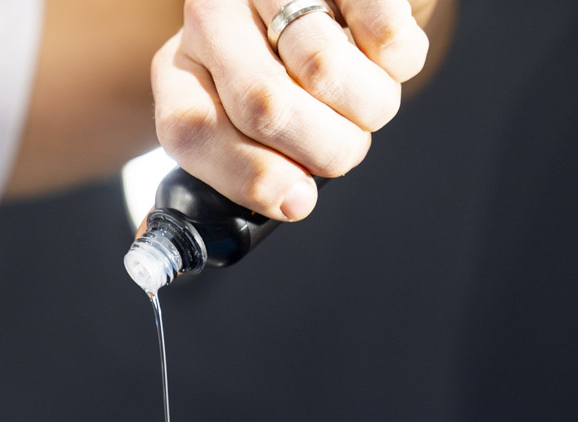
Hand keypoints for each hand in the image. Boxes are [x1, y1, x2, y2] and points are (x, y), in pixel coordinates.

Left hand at [153, 1, 439, 219]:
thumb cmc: (280, 75)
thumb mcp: (232, 122)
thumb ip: (222, 174)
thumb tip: (188, 243)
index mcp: (179, 71)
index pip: (191, 132)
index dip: (250, 178)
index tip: (295, 201)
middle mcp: (212, 15)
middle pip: (265, 108)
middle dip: (320, 152)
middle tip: (338, 155)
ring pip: (326, 71)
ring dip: (365, 110)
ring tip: (364, 106)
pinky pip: (383, 29)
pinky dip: (398, 60)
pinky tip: (386, 58)